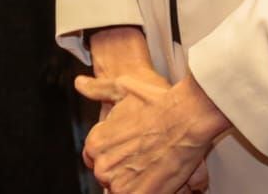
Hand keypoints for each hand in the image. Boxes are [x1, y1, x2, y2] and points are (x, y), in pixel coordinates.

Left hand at [75, 73, 224, 193]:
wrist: (187, 118)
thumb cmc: (157, 102)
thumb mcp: (121, 87)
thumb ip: (97, 89)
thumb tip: (80, 83)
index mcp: (95, 144)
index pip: (94, 159)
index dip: (114, 155)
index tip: (129, 151)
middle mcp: (103, 166)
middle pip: (109, 177)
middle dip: (125, 170)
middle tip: (146, 158)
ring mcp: (121, 185)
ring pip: (122, 190)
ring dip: (137, 182)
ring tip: (155, 167)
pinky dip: (150, 190)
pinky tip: (160, 179)